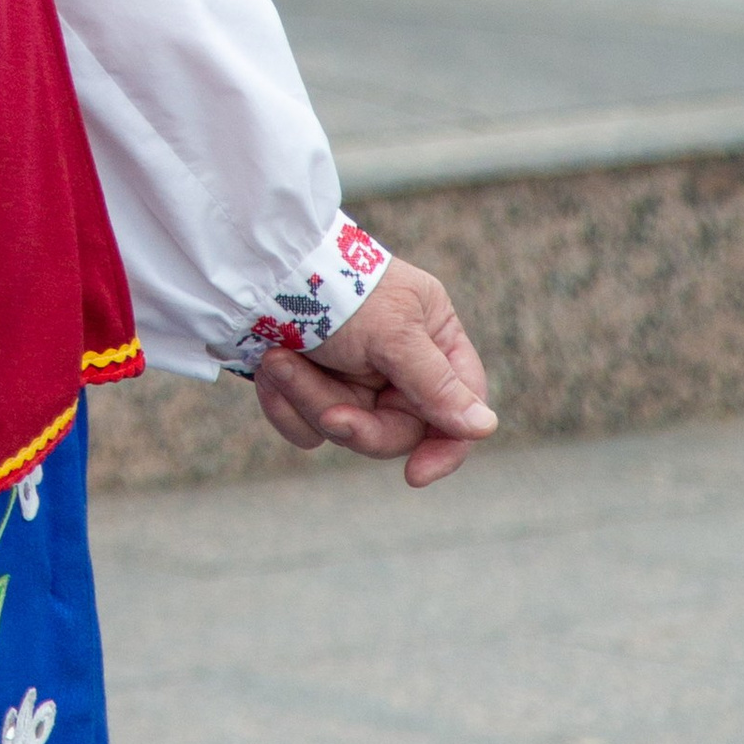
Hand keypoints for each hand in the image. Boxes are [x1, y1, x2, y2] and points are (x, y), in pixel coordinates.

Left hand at [252, 261, 496, 487]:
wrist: (259, 268)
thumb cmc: (337, 288)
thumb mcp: (393, 332)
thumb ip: (436, 383)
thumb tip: (484, 428)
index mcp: (433, 339)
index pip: (458, 409)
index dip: (445, 448)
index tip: (415, 475)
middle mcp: (398, 362)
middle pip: (393, 430)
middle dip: (351, 419)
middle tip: (326, 409)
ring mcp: (352, 378)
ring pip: (342, 428)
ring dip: (307, 398)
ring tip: (277, 360)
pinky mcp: (311, 388)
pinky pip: (304, 427)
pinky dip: (283, 402)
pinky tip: (267, 370)